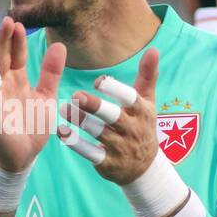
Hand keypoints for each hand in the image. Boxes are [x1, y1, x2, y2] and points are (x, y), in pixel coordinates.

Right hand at [0, 17, 65, 172]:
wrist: (24, 157)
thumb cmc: (32, 127)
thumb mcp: (47, 97)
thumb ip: (51, 73)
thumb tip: (60, 45)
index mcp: (18, 81)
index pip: (17, 55)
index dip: (18, 41)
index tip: (20, 24)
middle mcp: (4, 85)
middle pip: (2, 57)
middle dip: (3, 40)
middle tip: (8, 20)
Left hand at [56, 48, 159, 184]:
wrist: (144, 167)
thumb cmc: (142, 125)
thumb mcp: (147, 101)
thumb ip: (147, 75)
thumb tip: (154, 49)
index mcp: (141, 111)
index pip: (130, 98)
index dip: (115, 89)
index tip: (98, 81)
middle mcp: (132, 129)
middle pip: (113, 116)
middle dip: (95, 106)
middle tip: (76, 95)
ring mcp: (120, 147)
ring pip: (99, 132)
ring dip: (81, 120)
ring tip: (63, 108)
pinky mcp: (107, 163)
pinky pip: (91, 153)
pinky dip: (76, 144)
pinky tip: (62, 132)